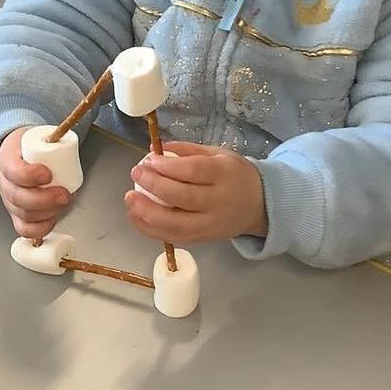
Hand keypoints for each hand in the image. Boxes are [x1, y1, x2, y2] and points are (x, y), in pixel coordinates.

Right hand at [0, 127, 73, 239]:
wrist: (14, 156)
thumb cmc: (28, 148)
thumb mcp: (35, 136)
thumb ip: (51, 137)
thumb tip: (68, 136)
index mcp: (7, 161)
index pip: (14, 171)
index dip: (30, 175)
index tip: (48, 174)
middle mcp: (5, 184)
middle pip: (18, 198)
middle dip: (45, 200)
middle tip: (65, 194)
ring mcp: (9, 202)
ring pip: (23, 215)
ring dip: (47, 213)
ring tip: (64, 201)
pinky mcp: (16, 215)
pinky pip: (24, 229)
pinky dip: (40, 228)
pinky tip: (53, 219)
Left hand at [124, 141, 266, 243]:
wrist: (260, 205)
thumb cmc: (235, 175)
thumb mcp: (218, 154)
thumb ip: (187, 151)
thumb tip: (154, 150)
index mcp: (224, 175)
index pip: (193, 171)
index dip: (167, 166)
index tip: (149, 159)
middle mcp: (219, 202)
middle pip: (181, 197)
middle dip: (153, 185)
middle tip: (135, 172)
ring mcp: (210, 225)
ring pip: (174, 224)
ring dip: (146, 212)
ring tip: (130, 198)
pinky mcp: (203, 240)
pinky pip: (172, 238)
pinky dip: (150, 229)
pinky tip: (136, 216)